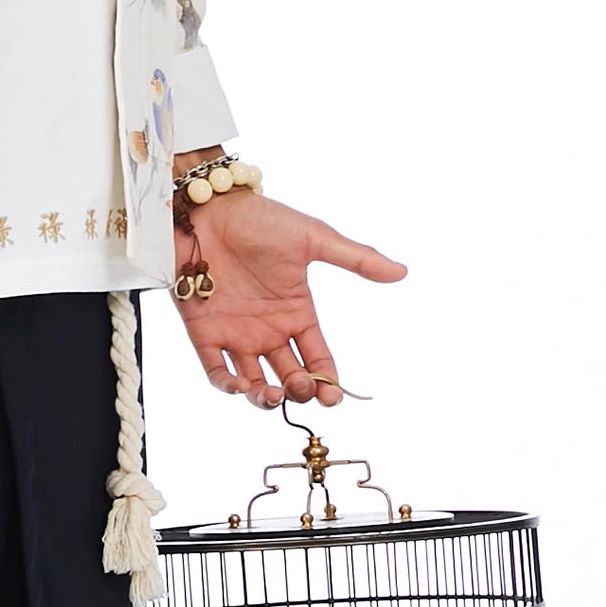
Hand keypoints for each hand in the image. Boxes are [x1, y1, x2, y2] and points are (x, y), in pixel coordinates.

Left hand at [170, 187, 406, 408]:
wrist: (209, 209)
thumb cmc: (260, 219)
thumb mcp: (314, 239)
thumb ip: (355, 258)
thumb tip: (401, 272)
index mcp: (296, 312)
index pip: (317, 357)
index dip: (327, 380)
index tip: (334, 397)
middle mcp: (268, 329)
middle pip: (289, 376)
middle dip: (300, 391)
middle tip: (304, 389)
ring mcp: (236, 333)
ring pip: (254, 381)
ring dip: (266, 397)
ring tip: (274, 395)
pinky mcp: (204, 332)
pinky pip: (215, 370)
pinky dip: (228, 385)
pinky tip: (241, 386)